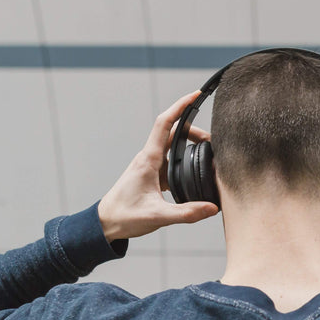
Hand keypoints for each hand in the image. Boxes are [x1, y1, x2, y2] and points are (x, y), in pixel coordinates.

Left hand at [97, 90, 219, 240]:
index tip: (195, 96)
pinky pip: (171, 161)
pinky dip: (185, 160)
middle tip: (213, 141)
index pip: (165, 124)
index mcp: (148, 160)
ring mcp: (150, 166)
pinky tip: (195, 170)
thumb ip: (186, 213)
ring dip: (190, 145)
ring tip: (208, 153)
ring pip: (173, 146)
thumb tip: (211, 208)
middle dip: (194, 130)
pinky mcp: (152, 176)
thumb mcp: (157, 216)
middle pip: (173, 133)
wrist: (106, 223)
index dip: (180, 107)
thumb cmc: (124, 216)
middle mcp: (149, 158)